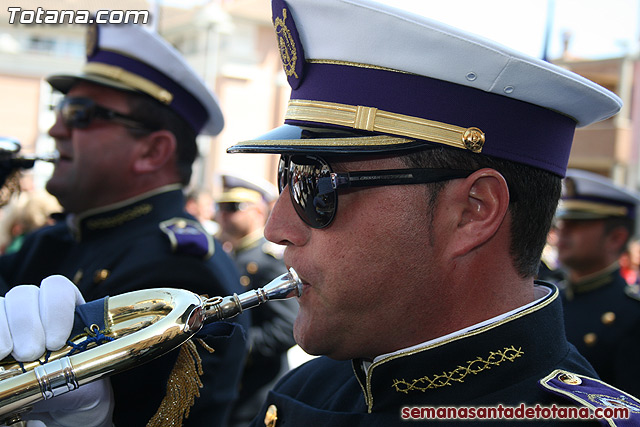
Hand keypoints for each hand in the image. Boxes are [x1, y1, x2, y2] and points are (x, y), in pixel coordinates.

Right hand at [0, 276, 113, 426]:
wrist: (65, 407)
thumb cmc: (78, 385)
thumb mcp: (87, 370)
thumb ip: (81, 358)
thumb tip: (62, 356)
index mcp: (66, 308)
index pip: (57, 287)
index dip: (56, 308)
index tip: (57, 341)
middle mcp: (35, 307)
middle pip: (23, 294)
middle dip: (27, 324)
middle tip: (32, 354)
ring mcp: (10, 320)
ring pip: (0, 306)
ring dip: (4, 330)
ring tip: (9, 355)